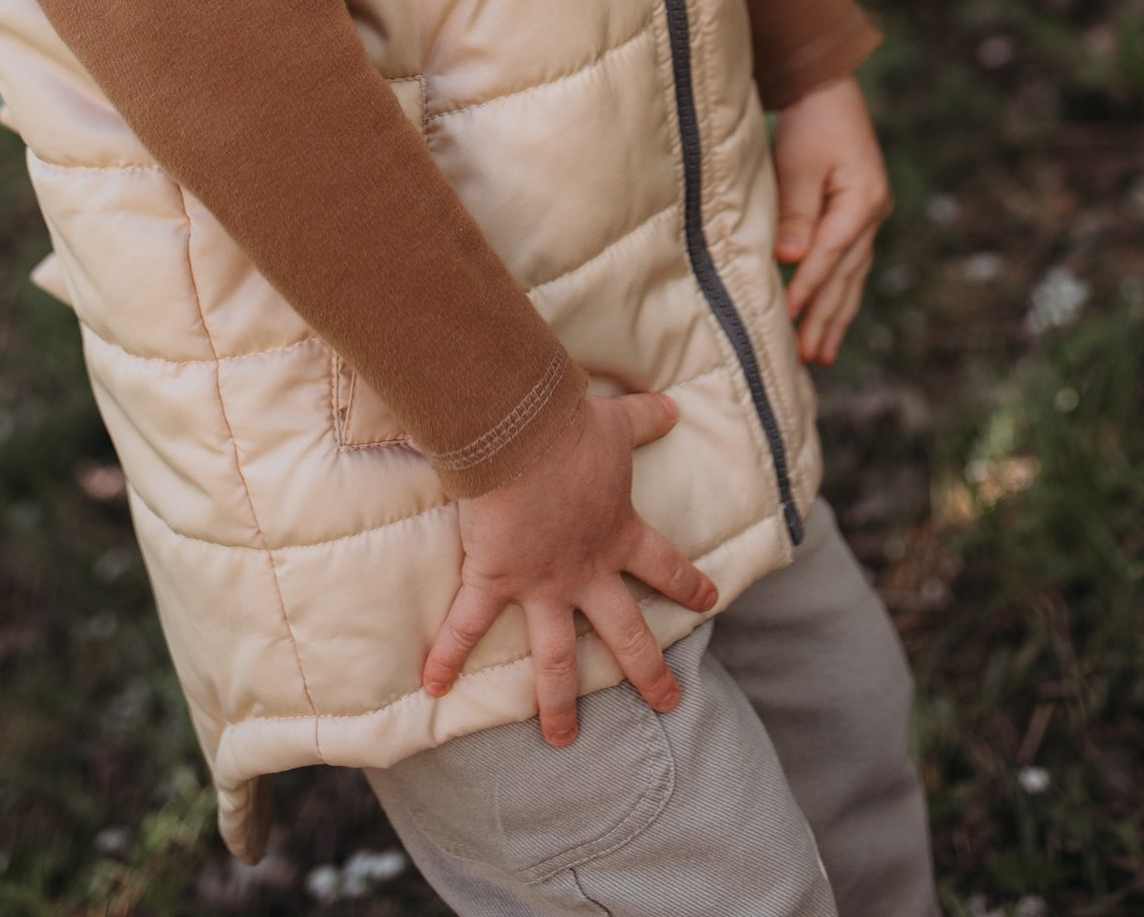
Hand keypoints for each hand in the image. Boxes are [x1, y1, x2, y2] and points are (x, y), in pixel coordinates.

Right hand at [422, 390, 717, 746]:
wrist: (521, 431)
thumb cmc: (570, 427)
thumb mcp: (616, 422)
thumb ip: (645, 418)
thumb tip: (674, 405)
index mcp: (619, 534)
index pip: (665, 566)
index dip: (688, 584)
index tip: (709, 603)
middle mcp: (587, 571)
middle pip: (626, 632)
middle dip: (649, 671)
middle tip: (669, 702)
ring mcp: (542, 583)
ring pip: (557, 657)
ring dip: (559, 701)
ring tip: (563, 739)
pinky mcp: (495, 578)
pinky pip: (468, 625)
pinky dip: (448, 655)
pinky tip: (434, 687)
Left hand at [774, 77, 890, 366]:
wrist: (827, 87)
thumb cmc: (810, 121)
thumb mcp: (798, 164)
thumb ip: (796, 213)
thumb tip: (791, 262)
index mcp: (863, 202)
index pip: (830, 256)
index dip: (808, 290)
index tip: (786, 319)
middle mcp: (873, 213)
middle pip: (847, 276)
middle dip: (827, 318)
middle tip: (811, 359)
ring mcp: (870, 214)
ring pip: (853, 275)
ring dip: (836, 313)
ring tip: (823, 352)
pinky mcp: (859, 213)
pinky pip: (850, 262)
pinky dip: (839, 290)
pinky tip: (832, 311)